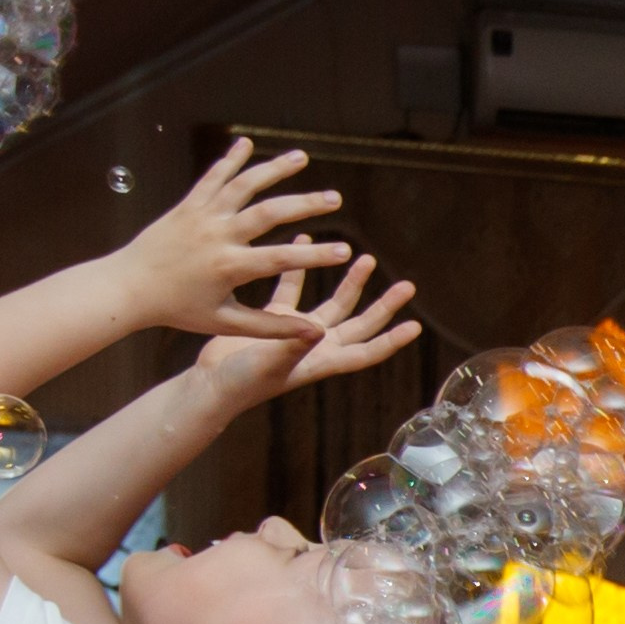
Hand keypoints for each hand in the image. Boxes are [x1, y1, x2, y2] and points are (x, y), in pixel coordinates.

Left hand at [115, 140, 353, 338]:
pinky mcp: (188, 204)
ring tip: (302, 158)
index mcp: (230, 267)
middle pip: (269, 212)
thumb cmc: (177, 310)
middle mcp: (218, 235)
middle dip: (305, 204)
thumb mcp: (226, 323)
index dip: (316, 256)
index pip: (282, 258)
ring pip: (243, 185)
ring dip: (274, 169)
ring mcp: (203, 215)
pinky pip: (213, 177)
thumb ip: (271, 327)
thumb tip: (313, 333)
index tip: (345, 250)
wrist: (130, 288)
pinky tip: (247, 143)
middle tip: (335, 198)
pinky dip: (230, 159)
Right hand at [196, 254, 422, 405]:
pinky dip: (301, 266)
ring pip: (334, 304)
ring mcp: (297, 330)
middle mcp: (316, 345)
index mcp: (321, 360)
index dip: (391, 341)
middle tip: (406, 286)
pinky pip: (294, 287)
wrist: (210, 384)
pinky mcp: (275, 317)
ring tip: (366, 258)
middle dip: (384, 306)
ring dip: (351, 283)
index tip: (414, 326)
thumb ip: (294, 344)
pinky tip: (307, 239)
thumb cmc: (242, 383)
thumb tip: (319, 330)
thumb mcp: (270, 362)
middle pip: (360, 324)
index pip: (365, 351)